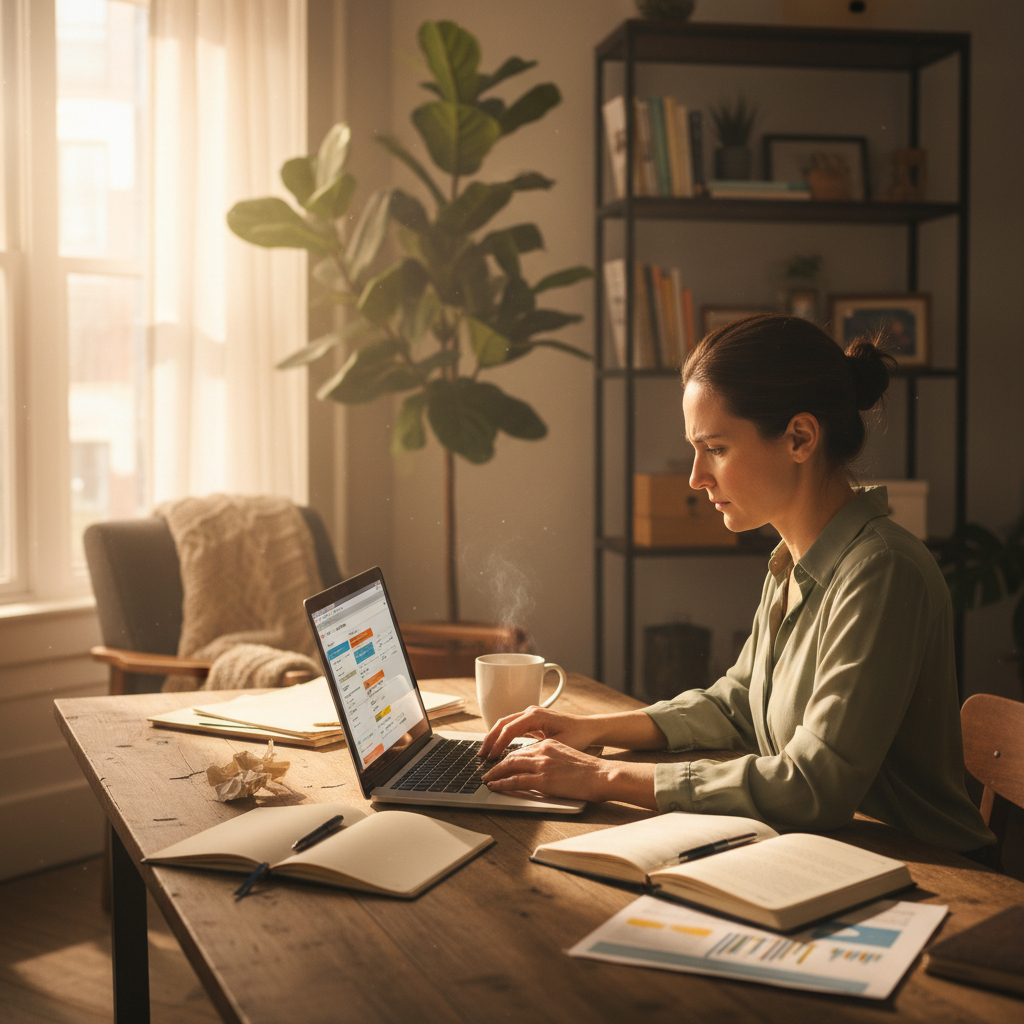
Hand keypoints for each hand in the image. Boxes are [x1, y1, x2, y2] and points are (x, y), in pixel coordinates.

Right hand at [478, 706, 600, 760]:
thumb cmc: (578, 736)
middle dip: (490, 739)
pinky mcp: (532, 720)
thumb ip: (537, 750)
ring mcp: (530, 714)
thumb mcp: (557, 745)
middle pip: (502, 723)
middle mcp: (531, 711)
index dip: (498, 745)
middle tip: (481, 756)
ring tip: (485, 753)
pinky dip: (502, 737)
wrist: (589, 729)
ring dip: (494, 738)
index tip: (492, 759)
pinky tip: (498, 748)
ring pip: (505, 724)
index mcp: (535, 715)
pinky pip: (512, 727)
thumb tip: (518, 758)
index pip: (509, 729)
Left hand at [482, 738, 609, 801]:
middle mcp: (543, 750)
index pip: (523, 750)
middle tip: (487, 771)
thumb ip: (552, 760)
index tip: (501, 764)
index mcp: (549, 744)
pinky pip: (515, 781)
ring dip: (495, 773)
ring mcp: (542, 765)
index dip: (508, 758)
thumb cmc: (590, 771)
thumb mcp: (568, 757)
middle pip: (512, 756)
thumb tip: (540, 771)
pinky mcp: (543, 780)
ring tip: (487, 779)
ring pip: (510, 766)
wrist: (602, 775)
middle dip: (497, 764)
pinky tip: (495, 786)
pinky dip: (502, 783)